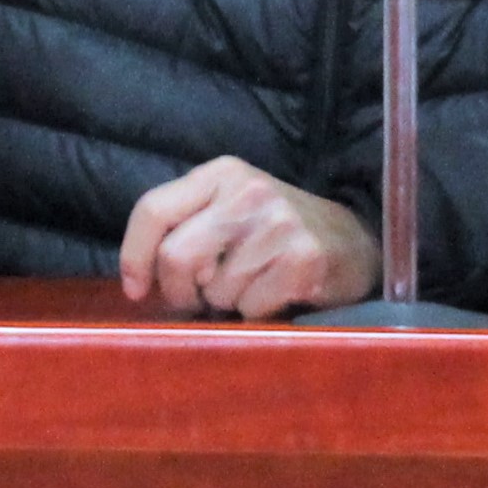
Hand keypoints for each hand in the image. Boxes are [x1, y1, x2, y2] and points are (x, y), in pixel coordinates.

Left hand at [119, 158, 374, 319]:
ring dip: (226, 302)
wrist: (353, 243)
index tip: (137, 290)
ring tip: (253, 285)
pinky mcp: (303, 258)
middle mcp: (247, 191)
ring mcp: (278, 223)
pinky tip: (277, 294)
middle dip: (179, 291)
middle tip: (198, 300)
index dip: (134, 256)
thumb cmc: (276, 233)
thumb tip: (140, 280)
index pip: (152, 209)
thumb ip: (185, 228)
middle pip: (176, 256)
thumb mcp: (229, 210)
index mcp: (220, 174)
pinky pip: (251, 307)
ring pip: (215, 289)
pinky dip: (256, 313)